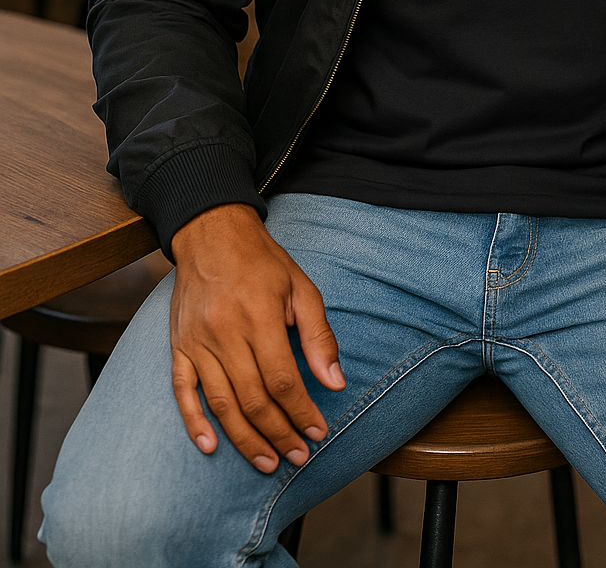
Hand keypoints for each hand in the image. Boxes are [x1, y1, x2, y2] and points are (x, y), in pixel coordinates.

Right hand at [170, 203, 345, 472]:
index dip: (301, 411)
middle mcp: (224, 332)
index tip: (318, 431)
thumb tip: (335, 382)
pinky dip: (194, 422)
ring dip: (246, 439)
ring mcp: (197, 341)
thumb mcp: (301, 287)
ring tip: (268, 462)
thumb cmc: (262, 261)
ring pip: (221, 403)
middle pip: (253, 398)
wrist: (211, 234)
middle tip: (298, 455)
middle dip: (279, 433)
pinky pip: (183, 391)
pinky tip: (211, 447)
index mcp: (259, 315)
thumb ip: (319, 335)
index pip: (282, 379)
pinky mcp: (179, 346)